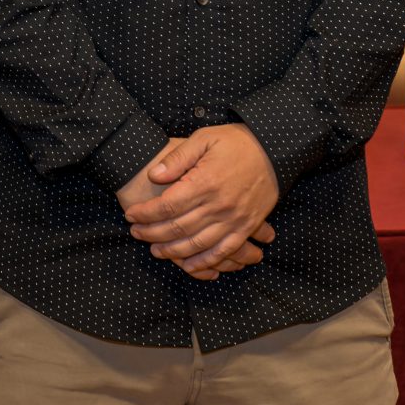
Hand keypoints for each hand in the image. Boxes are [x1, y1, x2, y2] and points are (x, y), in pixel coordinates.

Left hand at [122, 124, 280, 275]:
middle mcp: (219, 205)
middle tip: (135, 233)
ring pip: (198, 244)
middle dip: (153, 233)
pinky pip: (225, 251)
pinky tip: (190, 266)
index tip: (131, 215)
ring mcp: (234, 219)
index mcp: (205, 182)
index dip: (146, 213)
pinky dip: (206, 262)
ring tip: (155, 250)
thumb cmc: (235, 141)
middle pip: (179, 228)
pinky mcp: (246, 226)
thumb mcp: (203, 138)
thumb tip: (154, 175)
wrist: (274, 149)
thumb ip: (177, 158)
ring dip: (174, 251)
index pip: (168, 206)